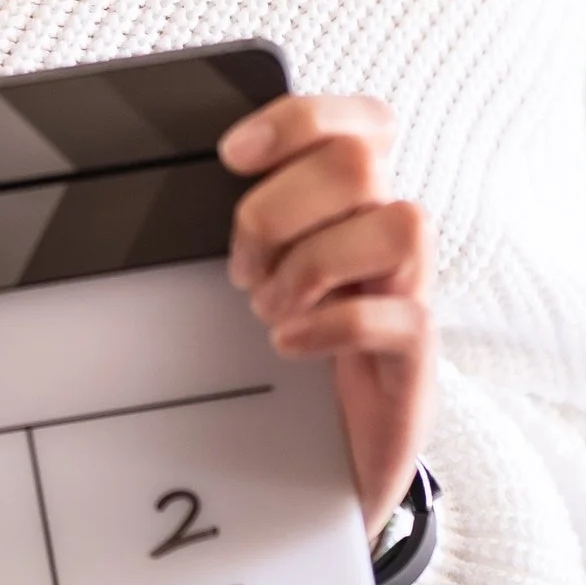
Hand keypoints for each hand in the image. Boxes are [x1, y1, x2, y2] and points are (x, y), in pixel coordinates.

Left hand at [217, 94, 429, 538]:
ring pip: (399, 225)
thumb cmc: (287, 358)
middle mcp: (389, 242)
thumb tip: (171, 190)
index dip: (301, 119)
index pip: (363, 123)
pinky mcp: (414, 360)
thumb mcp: (259, 280)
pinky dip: (331, 324)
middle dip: (280, 207)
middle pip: (360, 163)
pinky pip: (399, 316)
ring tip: (270, 308)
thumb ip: (245, 231)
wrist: (322, 465)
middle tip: (242, 267)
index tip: (232, 155)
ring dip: (314, 262)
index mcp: (351, 209)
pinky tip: (288, 343)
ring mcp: (409, 296)